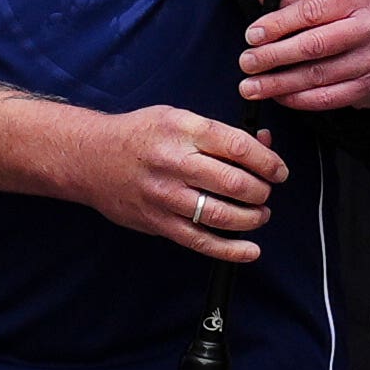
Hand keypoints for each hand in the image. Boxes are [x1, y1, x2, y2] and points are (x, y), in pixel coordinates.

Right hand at [95, 104, 288, 260]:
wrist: (91, 158)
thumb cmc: (140, 135)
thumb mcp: (178, 118)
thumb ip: (221, 133)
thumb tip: (265, 141)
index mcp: (184, 130)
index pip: (239, 147)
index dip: (268, 161)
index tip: (278, 170)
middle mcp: (175, 162)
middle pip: (235, 183)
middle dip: (262, 191)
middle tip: (265, 191)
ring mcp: (166, 196)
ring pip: (222, 214)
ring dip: (252, 218)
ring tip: (258, 214)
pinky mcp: (159, 222)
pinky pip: (201, 241)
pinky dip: (230, 250)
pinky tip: (250, 251)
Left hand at [241, 0, 369, 109]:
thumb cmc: (365, 18)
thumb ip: (300, 0)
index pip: (311, 11)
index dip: (277, 25)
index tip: (253, 35)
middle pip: (313, 46)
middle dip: (273, 57)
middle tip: (247, 63)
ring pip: (318, 76)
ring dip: (279, 84)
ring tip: (253, 86)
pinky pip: (329, 98)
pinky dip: (299, 100)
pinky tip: (280, 96)